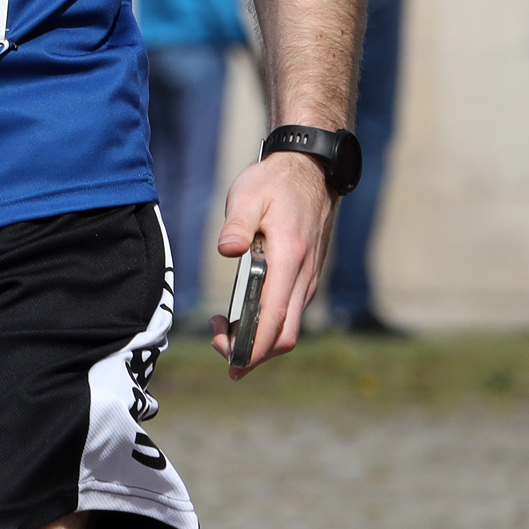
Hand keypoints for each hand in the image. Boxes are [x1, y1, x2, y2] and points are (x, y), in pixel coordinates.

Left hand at [210, 149, 335, 375]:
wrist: (311, 172)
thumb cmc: (274, 183)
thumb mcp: (248, 195)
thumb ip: (236, 223)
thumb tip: (226, 250)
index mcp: (289, 260)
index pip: (275, 318)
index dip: (253, 346)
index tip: (228, 356)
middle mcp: (304, 277)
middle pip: (285, 335)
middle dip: (253, 352)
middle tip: (217, 343)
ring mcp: (307, 280)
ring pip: (288, 328)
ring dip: (258, 339)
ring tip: (221, 329)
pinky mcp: (304, 278)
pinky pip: (289, 314)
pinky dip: (267, 326)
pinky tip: (242, 319)